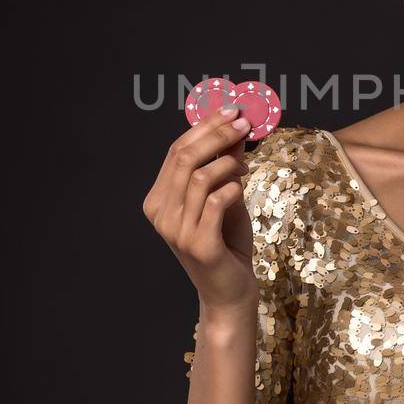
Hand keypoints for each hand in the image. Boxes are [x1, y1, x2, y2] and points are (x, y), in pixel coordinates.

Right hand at [141, 106, 257, 311]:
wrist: (229, 292)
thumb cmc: (226, 244)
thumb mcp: (225, 198)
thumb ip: (224, 167)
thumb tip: (236, 129)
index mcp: (158, 200)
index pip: (175, 151)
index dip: (204, 127)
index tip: (232, 112)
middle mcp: (160, 214)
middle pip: (183, 158)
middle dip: (217, 134)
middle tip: (244, 124)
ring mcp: (176, 230)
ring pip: (198, 176)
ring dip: (227, 163)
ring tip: (244, 168)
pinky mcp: (198, 244)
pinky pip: (215, 201)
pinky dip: (232, 188)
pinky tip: (241, 190)